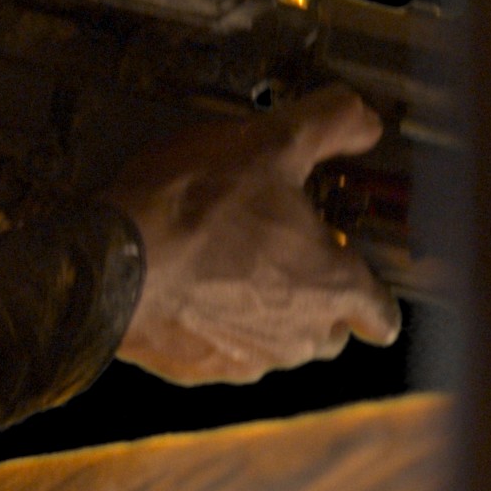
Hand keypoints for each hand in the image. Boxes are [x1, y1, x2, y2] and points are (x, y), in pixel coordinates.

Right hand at [103, 85, 405, 385]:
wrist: (109, 262)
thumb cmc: (196, 205)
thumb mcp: (269, 140)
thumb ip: (330, 124)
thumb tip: (365, 120)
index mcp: (331, 288)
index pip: (381, 316)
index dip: (373, 296)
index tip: (354, 274)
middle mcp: (297, 338)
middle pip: (329, 333)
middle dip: (317, 302)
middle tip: (284, 254)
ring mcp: (244, 361)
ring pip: (276, 345)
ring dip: (264, 314)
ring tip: (229, 266)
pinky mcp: (195, 371)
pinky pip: (221, 352)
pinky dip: (214, 325)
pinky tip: (188, 288)